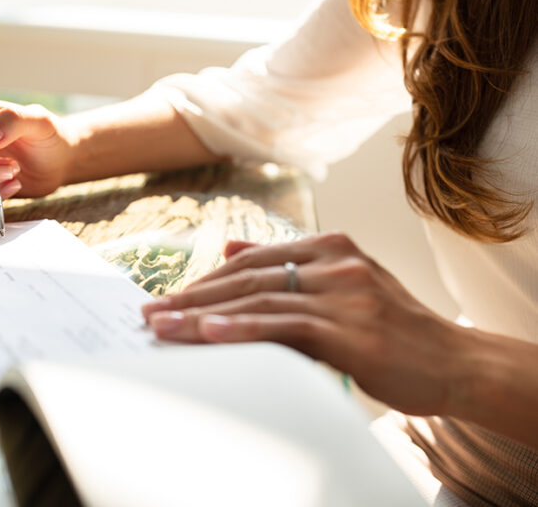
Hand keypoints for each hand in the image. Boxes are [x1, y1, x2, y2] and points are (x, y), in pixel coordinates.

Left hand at [141, 232, 475, 415]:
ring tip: (163, 326)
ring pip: (259, 299)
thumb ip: (287, 265)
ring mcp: (345, 292)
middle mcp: (335, 261)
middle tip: (151, 312)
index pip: (251, 259)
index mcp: (330, 246)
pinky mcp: (352, 329)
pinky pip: (286, 326)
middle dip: (193, 296)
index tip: (169, 297)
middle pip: (246, 277)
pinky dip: (244, 327)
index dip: (205, 279)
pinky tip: (210, 332)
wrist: (454, 360)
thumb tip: (228, 249)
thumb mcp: (342, 285)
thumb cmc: (392, 329)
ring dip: (204, 314)